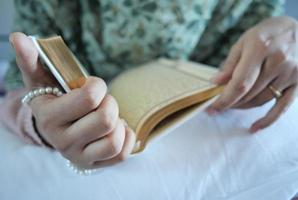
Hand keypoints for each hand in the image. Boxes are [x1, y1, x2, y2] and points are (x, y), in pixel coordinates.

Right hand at [10, 32, 135, 168]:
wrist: (61, 127)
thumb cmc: (57, 99)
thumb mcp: (42, 79)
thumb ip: (31, 60)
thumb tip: (18, 37)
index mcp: (47, 117)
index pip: (90, 97)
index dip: (97, 86)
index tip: (91, 86)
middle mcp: (61, 142)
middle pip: (106, 118)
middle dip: (109, 103)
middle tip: (100, 103)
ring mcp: (79, 157)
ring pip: (114, 139)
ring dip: (117, 122)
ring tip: (106, 116)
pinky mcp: (95, 165)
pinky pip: (122, 153)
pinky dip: (126, 136)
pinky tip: (116, 129)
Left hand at [207, 16, 297, 132]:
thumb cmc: (267, 33)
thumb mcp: (244, 41)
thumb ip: (230, 64)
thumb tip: (215, 83)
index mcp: (260, 49)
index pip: (240, 83)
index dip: (224, 99)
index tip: (212, 108)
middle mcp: (278, 62)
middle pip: (249, 94)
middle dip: (230, 102)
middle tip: (218, 106)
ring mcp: (291, 74)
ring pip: (261, 100)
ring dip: (243, 106)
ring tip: (232, 106)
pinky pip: (282, 107)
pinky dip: (268, 120)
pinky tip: (255, 128)